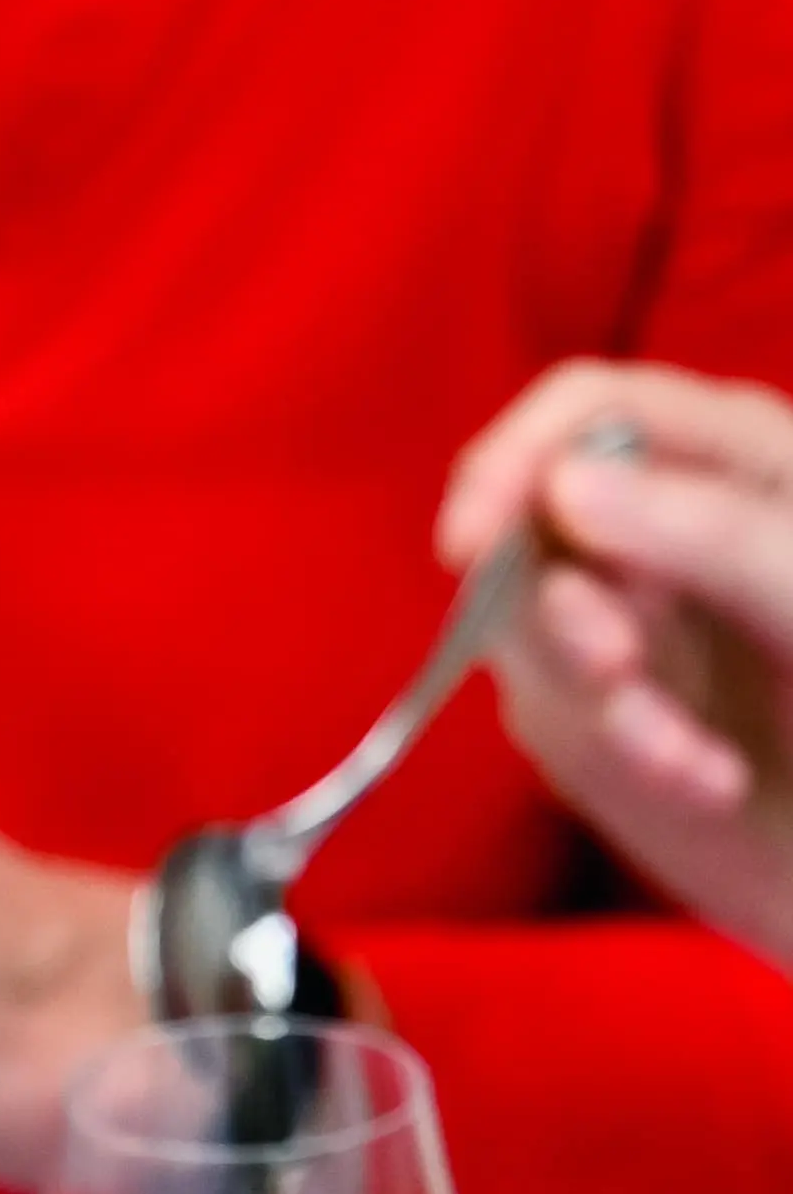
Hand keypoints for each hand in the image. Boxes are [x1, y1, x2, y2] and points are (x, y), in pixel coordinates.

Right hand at [442, 361, 792, 972]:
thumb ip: (702, 528)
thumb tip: (561, 486)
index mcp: (724, 452)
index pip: (583, 411)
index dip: (512, 461)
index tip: (468, 539)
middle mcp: (659, 526)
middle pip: (534, 529)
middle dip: (562, 609)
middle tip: (618, 668)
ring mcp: (626, 622)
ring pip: (536, 638)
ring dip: (607, 704)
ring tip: (689, 753)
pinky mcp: (606, 718)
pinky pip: (569, 724)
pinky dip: (633, 757)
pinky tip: (711, 782)